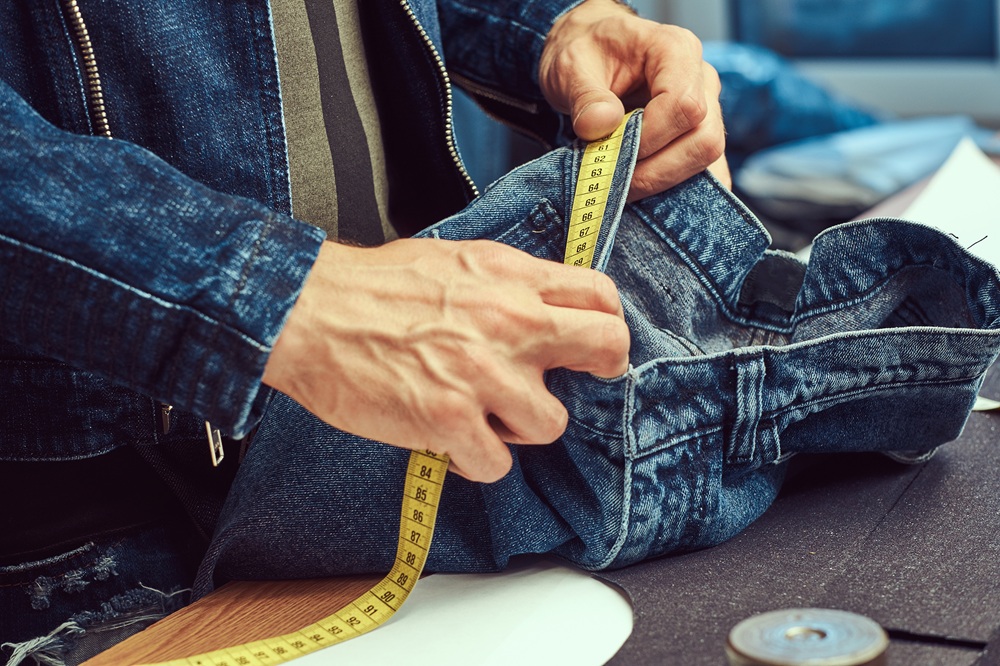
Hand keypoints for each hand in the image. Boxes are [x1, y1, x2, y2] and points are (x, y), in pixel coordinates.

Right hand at [263, 239, 629, 482]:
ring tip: (483, 415)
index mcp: (510, 278)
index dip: (606, 325)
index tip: (592, 344)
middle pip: (606, 348)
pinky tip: (449, 440)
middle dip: (600, 372)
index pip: (601, 296)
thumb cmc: (371, 287)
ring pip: (551, 424)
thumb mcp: (455, 260)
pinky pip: (496, 465)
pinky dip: (474, 459)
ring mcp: (483, 375)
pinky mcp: (450, 421)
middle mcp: (509, 323)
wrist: (307, 312)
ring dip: (519, 427)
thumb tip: (541, 305)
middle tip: (566, 383)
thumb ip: (507, 284)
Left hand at [539, 0, 730, 197]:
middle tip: (615, 181)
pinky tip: (642, 191)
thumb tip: (602, 125)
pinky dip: (674, 189)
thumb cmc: (584, 53)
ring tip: (623, 185)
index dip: (650, 139)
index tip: (613, 152)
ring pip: (708, 161)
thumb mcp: (570, 67)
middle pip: (705, 139)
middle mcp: (701, 79)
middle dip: (658, 171)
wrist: (589, 52)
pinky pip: (704, 172)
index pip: (684, 105)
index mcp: (676, 50)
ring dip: (664, 183)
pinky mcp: (698, 135)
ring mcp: (707, 109)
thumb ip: (584, 96)